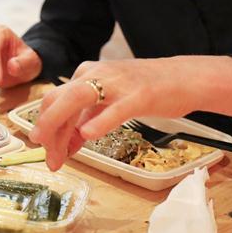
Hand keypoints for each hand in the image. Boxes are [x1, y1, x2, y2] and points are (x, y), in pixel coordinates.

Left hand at [28, 56, 231, 170]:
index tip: (47, 152)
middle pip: (58, 100)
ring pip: (77, 100)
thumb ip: (87, 118)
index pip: (55, 100)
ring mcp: (116, 83)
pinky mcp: (139, 95)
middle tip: (48, 158)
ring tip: (56, 151)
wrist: (185, 78)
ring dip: (60, 126)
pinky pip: (114, 109)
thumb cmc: (146, 90)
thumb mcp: (109, 102)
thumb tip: (67, 144)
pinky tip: (87, 135)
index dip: (46, 127)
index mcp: (86, 75)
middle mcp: (95, 74)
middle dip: (48, 131)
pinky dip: (98, 122)